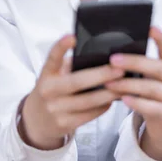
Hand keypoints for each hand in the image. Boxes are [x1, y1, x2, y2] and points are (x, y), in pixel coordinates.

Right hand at [20, 34, 123, 149]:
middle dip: (101, 75)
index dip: (61, 47)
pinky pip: (90, 114)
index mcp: (46, 74)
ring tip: (124, 85)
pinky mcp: (65, 124)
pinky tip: (112, 99)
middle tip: (120, 69)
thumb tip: (100, 57)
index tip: (72, 37)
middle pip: (77, 82)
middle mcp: (48, 91)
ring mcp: (56, 109)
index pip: (52, 58)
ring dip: (109, 93)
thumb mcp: (53, 76)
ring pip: (88, 101)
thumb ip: (69, 67)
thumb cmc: (52, 91)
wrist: (37, 121)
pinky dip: (104, 106)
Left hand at [105, 26, 161, 160]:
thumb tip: (113, 54)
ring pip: (153, 88)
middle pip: (158, 68)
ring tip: (109, 83)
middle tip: (113, 59)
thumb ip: (140, 67)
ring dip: (129, 85)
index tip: (150, 28)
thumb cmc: (151, 96)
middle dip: (134, 62)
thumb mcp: (149, 79)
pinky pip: (153, 108)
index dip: (161, 39)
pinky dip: (137, 102)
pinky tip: (123, 99)